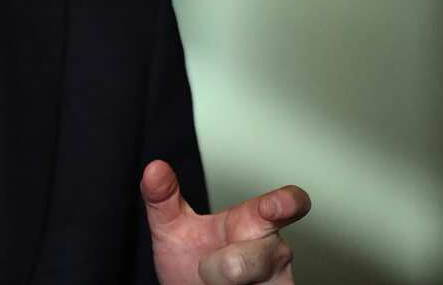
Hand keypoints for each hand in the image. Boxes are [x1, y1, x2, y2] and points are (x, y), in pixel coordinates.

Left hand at [142, 160, 310, 283]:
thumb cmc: (189, 263)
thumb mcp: (171, 229)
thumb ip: (162, 198)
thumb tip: (155, 169)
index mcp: (251, 221)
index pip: (283, 205)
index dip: (287, 203)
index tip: (278, 205)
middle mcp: (272, 251)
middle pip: (258, 257)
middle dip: (227, 266)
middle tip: (208, 268)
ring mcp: (277, 281)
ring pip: (252, 283)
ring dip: (221, 284)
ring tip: (211, 283)